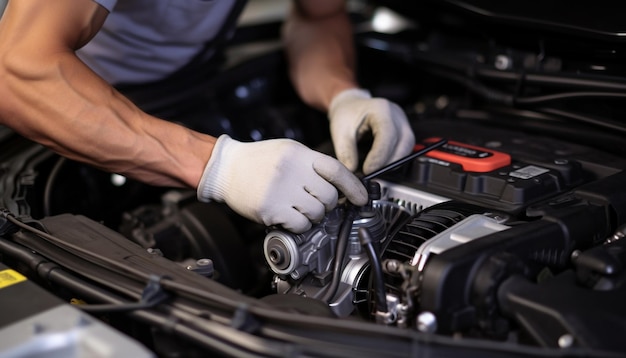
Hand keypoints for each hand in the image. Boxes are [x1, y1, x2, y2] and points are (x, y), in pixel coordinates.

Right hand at [197, 135, 367, 232]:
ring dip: (313, 216)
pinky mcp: (270, 208)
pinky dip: (299, 225)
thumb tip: (338, 185)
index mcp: (299, 154)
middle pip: (328, 196)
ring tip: (300, 209)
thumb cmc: (257, 160)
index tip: (361, 198)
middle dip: (327, 204)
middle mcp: (291, 170)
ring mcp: (281, 190)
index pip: (336, 170)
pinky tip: (290, 217)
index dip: (353, 186)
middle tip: (317, 204)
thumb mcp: (288, 151)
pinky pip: (299, 224)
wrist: (225, 168)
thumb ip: (312, 165)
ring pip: (316, 213)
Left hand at [328, 88, 415, 174]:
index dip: (379, 155)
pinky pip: (404, 148)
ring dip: (393, 163)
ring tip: (376, 171)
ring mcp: (403, 122)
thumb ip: (346, 152)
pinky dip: (394, 159)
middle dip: (389, 162)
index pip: (387, 134)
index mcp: (381, 109)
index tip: (368, 170)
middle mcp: (396, 114)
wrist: (351, 105)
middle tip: (372, 175)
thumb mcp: (340, 132)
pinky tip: (381, 165)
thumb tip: (353, 172)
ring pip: (407, 147)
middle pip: (404, 142)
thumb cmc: (347, 114)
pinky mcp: (403, 130)